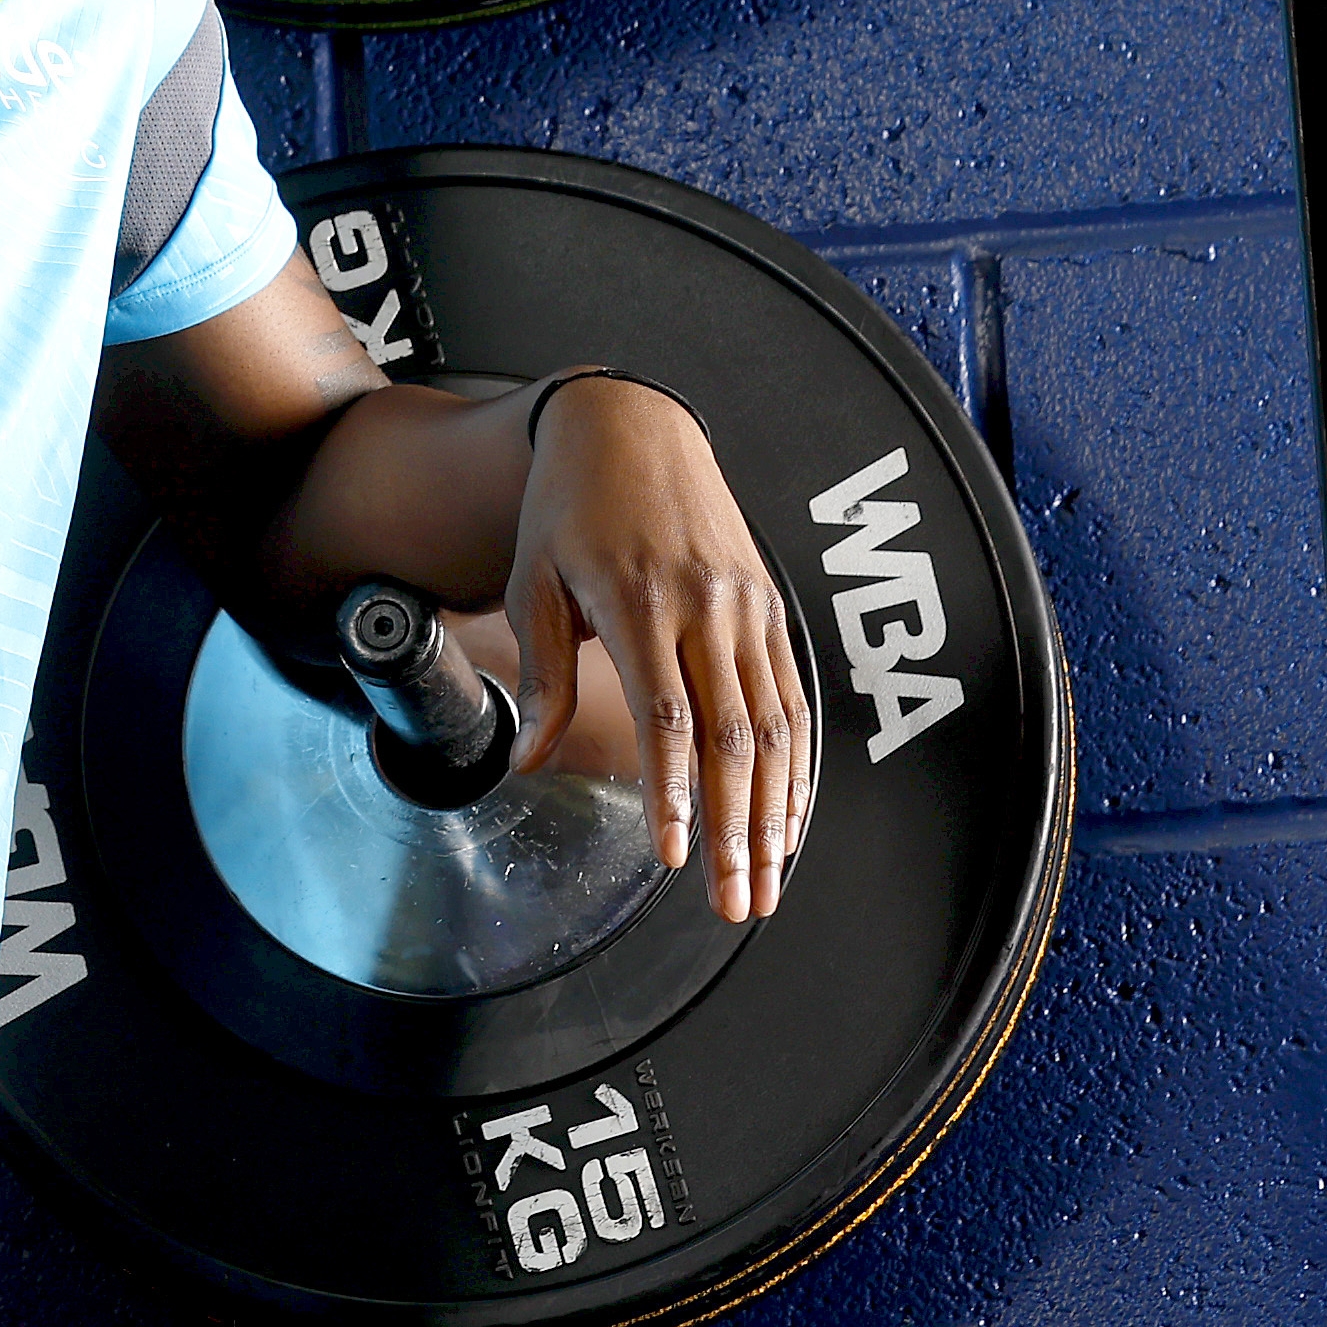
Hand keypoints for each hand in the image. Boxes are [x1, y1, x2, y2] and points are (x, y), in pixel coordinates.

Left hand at [497, 380, 816, 923]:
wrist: (632, 423)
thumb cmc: (570, 506)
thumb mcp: (534, 581)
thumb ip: (543, 674)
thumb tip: (529, 761)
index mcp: (639, 601)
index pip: (666, 717)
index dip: (675, 793)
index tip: (674, 856)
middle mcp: (705, 606)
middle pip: (731, 738)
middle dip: (737, 830)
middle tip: (734, 903)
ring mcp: (747, 607)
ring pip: (773, 726)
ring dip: (773, 812)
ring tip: (765, 883)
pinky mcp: (768, 607)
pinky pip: (792, 697)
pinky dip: (796, 765)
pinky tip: (789, 819)